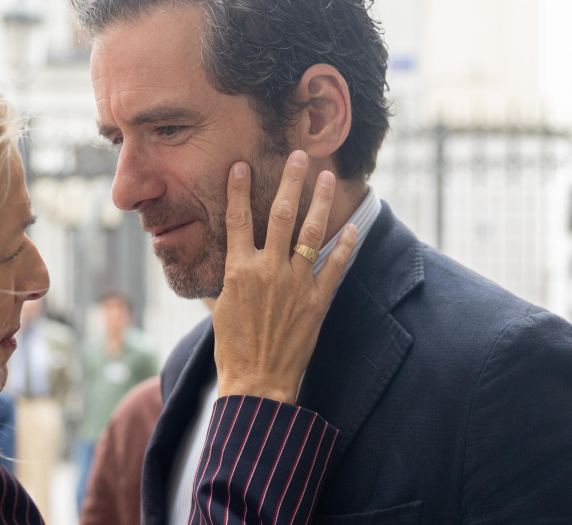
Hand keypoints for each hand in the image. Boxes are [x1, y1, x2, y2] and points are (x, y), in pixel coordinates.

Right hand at [213, 150, 357, 403]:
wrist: (258, 383)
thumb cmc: (233, 350)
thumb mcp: (220, 309)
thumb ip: (226, 280)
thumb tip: (225, 263)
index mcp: (237, 271)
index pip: (236, 219)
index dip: (238, 189)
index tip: (241, 165)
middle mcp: (267, 271)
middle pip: (279, 214)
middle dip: (290, 181)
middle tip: (297, 155)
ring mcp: (295, 284)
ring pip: (310, 232)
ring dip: (320, 201)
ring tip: (327, 178)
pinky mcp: (317, 301)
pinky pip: (335, 266)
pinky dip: (345, 246)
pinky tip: (351, 228)